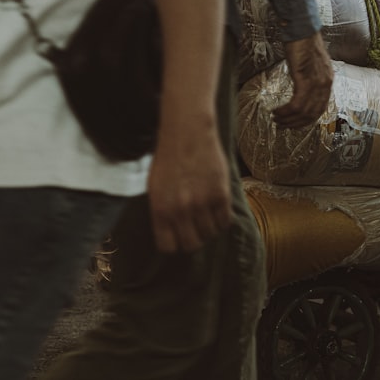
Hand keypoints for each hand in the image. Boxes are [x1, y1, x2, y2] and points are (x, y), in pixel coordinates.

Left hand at [147, 117, 231, 253]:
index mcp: (160, 210)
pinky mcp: (220, 194)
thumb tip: (171, 233)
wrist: (188, 133)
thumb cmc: (168, 158)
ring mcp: (202, 203)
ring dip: (209, 229)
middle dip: (193, 240)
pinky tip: (218, 210)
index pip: (168, 247)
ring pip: (210, 234)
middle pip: (191, 244)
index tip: (179, 238)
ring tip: (207, 216)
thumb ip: (162, 212)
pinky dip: (223, 220)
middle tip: (196, 230)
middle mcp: (180, 210)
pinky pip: (225, 221)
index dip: (174, 244)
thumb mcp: (155, 187)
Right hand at [272, 32, 333, 128]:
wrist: (302, 29)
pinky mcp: (305, 80)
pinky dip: (285, 111)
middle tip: (283, 125)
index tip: (295, 123)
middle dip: (296, 123)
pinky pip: (296, 104)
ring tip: (276, 119)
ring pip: (303, 112)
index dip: (307, 120)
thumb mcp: (312, 64)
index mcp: (328, 81)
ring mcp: (316, 83)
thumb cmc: (304, 43)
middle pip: (312, 114)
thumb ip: (311, 77)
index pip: (320, 108)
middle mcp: (325, 84)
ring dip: (288, 118)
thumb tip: (302, 89)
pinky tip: (276, 111)